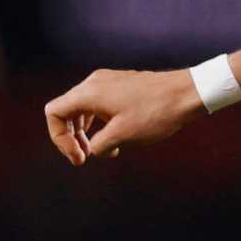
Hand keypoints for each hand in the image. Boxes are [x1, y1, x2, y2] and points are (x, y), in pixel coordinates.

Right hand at [43, 68, 204, 165]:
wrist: (187, 93)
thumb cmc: (156, 113)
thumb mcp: (122, 136)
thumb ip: (98, 145)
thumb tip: (94, 149)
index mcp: (89, 92)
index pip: (54, 112)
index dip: (58, 138)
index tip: (78, 156)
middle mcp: (94, 82)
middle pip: (66, 110)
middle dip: (70, 137)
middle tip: (84, 158)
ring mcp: (108, 81)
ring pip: (82, 108)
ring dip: (84, 132)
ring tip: (99, 150)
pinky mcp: (121, 85)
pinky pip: (98, 104)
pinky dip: (98, 123)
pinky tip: (114, 139)